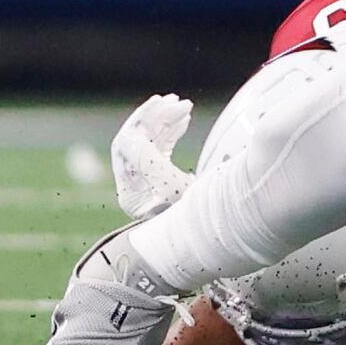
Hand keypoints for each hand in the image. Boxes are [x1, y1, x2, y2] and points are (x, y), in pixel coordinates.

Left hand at [108, 94, 196, 220]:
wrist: (219, 243)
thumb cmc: (198, 222)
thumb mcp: (172, 187)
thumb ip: (148, 159)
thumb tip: (130, 133)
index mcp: (132, 193)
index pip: (126, 146)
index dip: (144, 120)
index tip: (165, 104)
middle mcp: (137, 191)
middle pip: (136, 143)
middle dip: (154, 118)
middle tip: (174, 101)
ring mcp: (151, 187)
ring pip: (150, 144)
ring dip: (165, 122)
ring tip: (184, 106)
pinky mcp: (165, 184)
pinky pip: (161, 151)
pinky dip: (172, 132)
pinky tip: (184, 120)